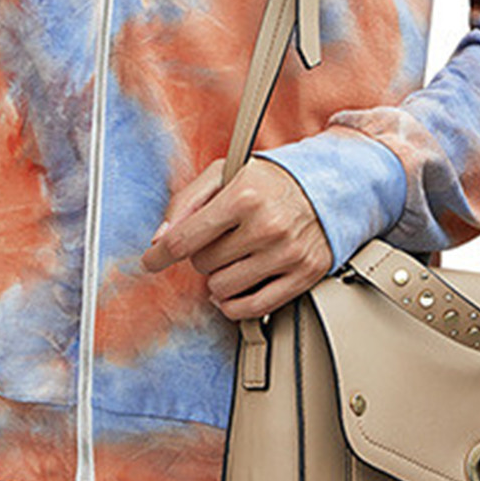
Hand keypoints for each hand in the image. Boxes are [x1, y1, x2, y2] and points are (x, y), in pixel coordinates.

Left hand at [139, 156, 334, 321]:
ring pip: (223, 289)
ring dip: (218, 278)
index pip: (186, 239)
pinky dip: (235, 304)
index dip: (160, 255)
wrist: (329, 184)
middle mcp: (267, 226)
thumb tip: (160, 239)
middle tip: (218, 239)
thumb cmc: (271, 180)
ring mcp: (288, 254)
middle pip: (203, 264)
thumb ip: (186, 202)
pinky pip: (253, 307)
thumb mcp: (224, 173)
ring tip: (231, 258)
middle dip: (202, 254)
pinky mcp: (304, 275)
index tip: (150, 261)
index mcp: (244, 196)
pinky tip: (235, 288)